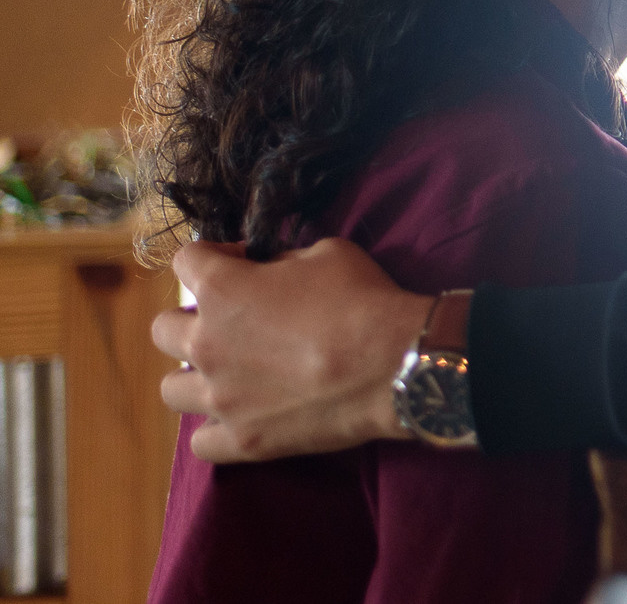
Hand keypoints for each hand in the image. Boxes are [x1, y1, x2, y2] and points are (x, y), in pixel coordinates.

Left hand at [153, 238, 432, 461]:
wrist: (394, 364)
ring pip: (171, 388)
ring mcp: (219, 398)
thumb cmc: (362, 299)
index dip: (215, 254)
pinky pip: (201, 442)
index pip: (186, 260)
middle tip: (233, 321)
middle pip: (162, 329)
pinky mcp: (241, 440)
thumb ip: (285, 260)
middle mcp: (205, 344)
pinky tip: (242, 416)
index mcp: (222, 291)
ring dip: (195, 375)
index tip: (243, 261)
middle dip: (191, 318)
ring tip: (230, 373)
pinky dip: (216, 428)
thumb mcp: (327, 253)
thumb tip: (272, 271)